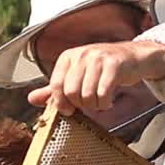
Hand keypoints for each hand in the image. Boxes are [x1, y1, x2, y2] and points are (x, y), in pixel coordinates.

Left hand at [28, 40, 164, 114]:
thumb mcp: (76, 75)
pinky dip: (105, 103)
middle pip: (71, 92)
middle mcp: (81, 54)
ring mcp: (98, 58)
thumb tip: (30, 99)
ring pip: (87, 95)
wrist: (133, 57)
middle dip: (80, 105)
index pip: (56, 85)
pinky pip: (103, 93)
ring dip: (94, 105)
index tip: (69, 110)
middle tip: (88, 104)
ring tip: (100, 101)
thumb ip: (54, 89)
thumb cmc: (102, 68)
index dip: (61, 103)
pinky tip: (108, 100)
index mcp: (68, 57)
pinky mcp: (114, 65)